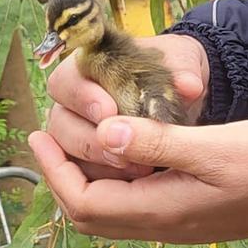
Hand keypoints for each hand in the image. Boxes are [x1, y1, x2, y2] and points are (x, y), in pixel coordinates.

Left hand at [28, 116, 247, 242]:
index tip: (38, 137)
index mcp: (161, 209)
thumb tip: (104, 135)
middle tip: (46, 139)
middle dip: (61, 176)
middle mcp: (163, 222)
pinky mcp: (192, 209)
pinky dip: (114, 177)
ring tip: (75, 140)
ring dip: (85, 177)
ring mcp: (178, 218)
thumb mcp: (214, 147)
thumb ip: (158, 142)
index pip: (84, 202)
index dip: (55, 172)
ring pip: (111, 208)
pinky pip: (135, 201)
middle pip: (90, 212)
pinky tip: (122, 149)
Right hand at [43, 31, 208, 180]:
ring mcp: (81, 134)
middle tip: (123, 151)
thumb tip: (188, 87)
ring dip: (98, 166)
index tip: (109, 110)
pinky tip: (136, 183)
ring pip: (69, 156)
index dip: (82, 97)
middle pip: (59, 124)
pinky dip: (105, 184)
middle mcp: (75, 104)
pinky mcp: (95, 162)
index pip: (65, 82)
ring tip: (139, 169)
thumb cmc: (175, 70)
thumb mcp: (184, 63)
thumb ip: (183, 72)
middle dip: (90, 140)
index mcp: (87, 69)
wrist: (185, 93)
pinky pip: (84, 179)